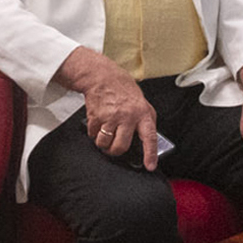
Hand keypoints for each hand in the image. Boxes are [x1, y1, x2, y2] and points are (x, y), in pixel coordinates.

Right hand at [61, 50, 156, 166]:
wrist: (102, 76)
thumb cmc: (123, 90)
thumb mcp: (141, 103)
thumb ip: (145, 121)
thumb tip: (147, 141)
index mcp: (142, 113)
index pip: (149, 137)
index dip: (150, 154)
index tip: (150, 166)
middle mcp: (127, 116)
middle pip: (121, 147)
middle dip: (115, 151)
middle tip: (114, 147)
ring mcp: (111, 117)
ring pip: (104, 144)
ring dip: (102, 143)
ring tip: (105, 133)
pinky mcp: (96, 116)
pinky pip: (93, 135)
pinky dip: (94, 133)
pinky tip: (98, 123)